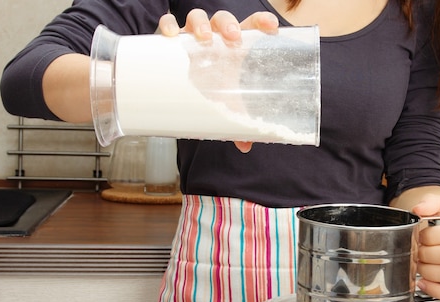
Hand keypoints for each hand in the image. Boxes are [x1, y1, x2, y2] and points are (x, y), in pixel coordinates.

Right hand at [158, 10, 279, 152]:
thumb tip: (246, 145)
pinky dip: (168, 24)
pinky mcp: (170, 39)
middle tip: (232, 38)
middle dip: (229, 25)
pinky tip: (171, 34)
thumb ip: (238, 123)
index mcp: (235, 46)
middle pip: (223, 20)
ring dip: (202, 24)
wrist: (180, 92)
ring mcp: (192, 35)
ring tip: (204, 38)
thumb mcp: (226, 106)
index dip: (261, 22)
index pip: (251, 26)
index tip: (271, 26)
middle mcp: (214, 37)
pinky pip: (168, 24)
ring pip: (197, 17)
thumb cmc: (210, 91)